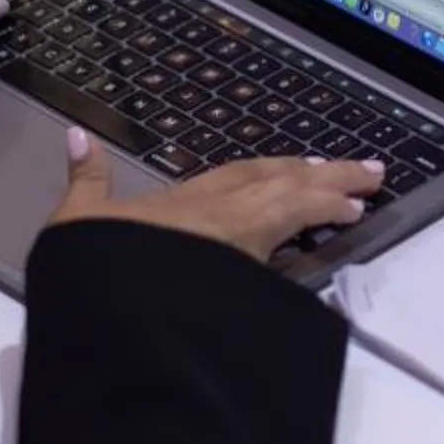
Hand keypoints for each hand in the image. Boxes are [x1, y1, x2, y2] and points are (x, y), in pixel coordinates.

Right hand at [46, 127, 386, 263]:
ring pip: (294, 208)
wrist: (107, 308)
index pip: (243, 177)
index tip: (312, 166)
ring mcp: (239, 247)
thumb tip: (78, 136)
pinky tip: (341, 235)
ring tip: (362, 196)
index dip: (278, 170)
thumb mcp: (77, 221)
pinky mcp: (252, 281)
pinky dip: (316, 235)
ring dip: (330, 198)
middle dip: (324, 175)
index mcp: (183, 204)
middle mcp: (219, 218)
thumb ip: (85, 178)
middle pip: (281, 185)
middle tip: (367, 172)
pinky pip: (297, 252)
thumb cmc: (93, 268)